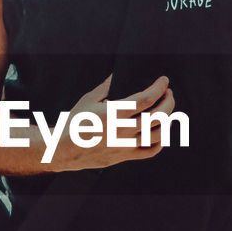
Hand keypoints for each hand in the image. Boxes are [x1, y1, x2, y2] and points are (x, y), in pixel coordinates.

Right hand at [54, 73, 176, 169]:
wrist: (63, 150)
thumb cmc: (74, 123)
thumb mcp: (88, 99)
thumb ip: (106, 86)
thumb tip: (117, 74)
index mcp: (114, 113)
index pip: (146, 98)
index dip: (159, 87)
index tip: (164, 80)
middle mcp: (122, 130)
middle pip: (158, 115)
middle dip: (169, 101)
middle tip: (168, 93)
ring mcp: (125, 145)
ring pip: (158, 133)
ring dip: (168, 119)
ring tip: (168, 110)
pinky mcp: (125, 156)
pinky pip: (150, 151)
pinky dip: (161, 141)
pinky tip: (161, 131)